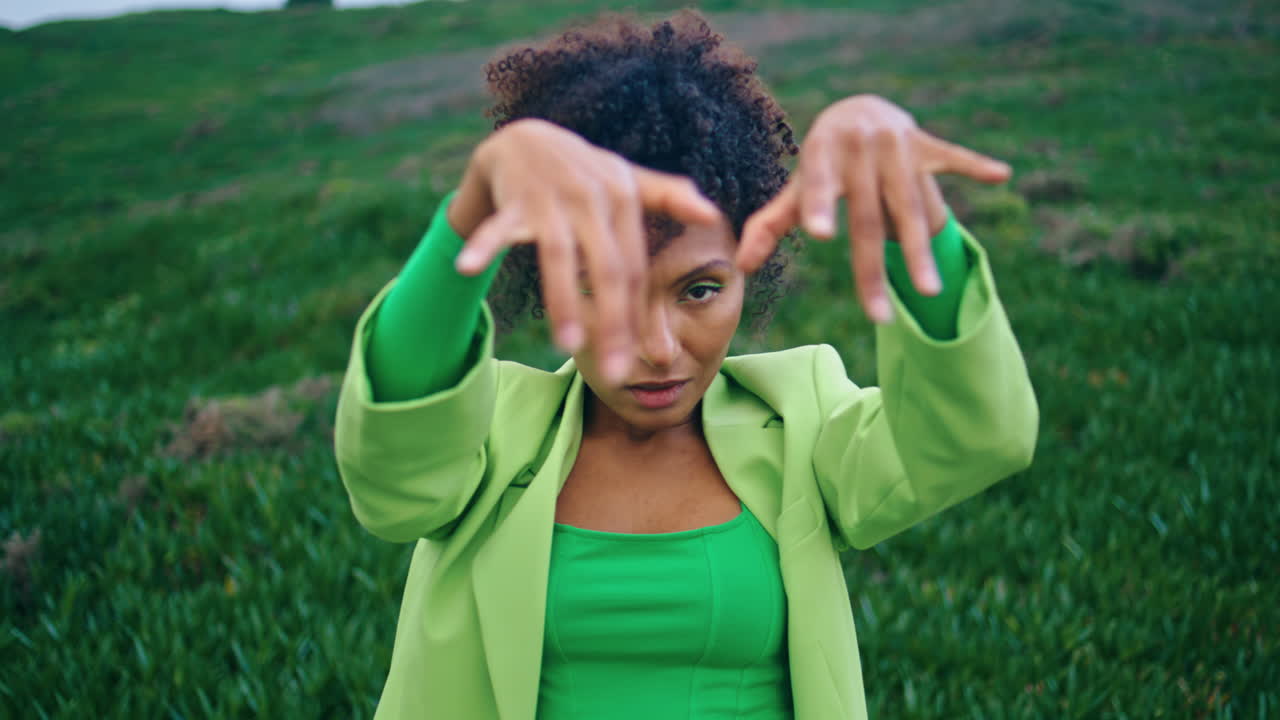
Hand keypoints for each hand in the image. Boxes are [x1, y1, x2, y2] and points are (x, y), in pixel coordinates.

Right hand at [447, 118, 722, 383]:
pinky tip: (466, 267)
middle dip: (614, 324)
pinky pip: (499, 227)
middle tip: (618, 372)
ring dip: (563, 301)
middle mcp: (592, 196)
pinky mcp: (514, 198)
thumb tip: (712, 213)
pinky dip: (484, 245)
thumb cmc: (584, 170)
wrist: (525, 137)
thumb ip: (668, 196)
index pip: (635, 269)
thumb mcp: (626, 179)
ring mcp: (552, 197)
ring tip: (569, 347)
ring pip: (560, 256)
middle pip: (608, 270)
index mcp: (624, 197)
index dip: (640, 317)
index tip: (645, 359)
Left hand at [735, 94, 1010, 323]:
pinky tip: (1003, 175)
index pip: (819, 187)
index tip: (818, 234)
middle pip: (870, 218)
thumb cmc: (821, 161)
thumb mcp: (797, 187)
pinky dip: (976, 166)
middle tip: (879, 317)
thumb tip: (741, 267)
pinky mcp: (927, 144)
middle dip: (874, 268)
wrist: (858, 106)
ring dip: (921, 250)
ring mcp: (898, 145)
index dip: (819, 206)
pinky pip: (954, 158)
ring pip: (911, 206)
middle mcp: (860, 147)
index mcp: (823, 154)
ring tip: (930, 293)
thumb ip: (772, 223)